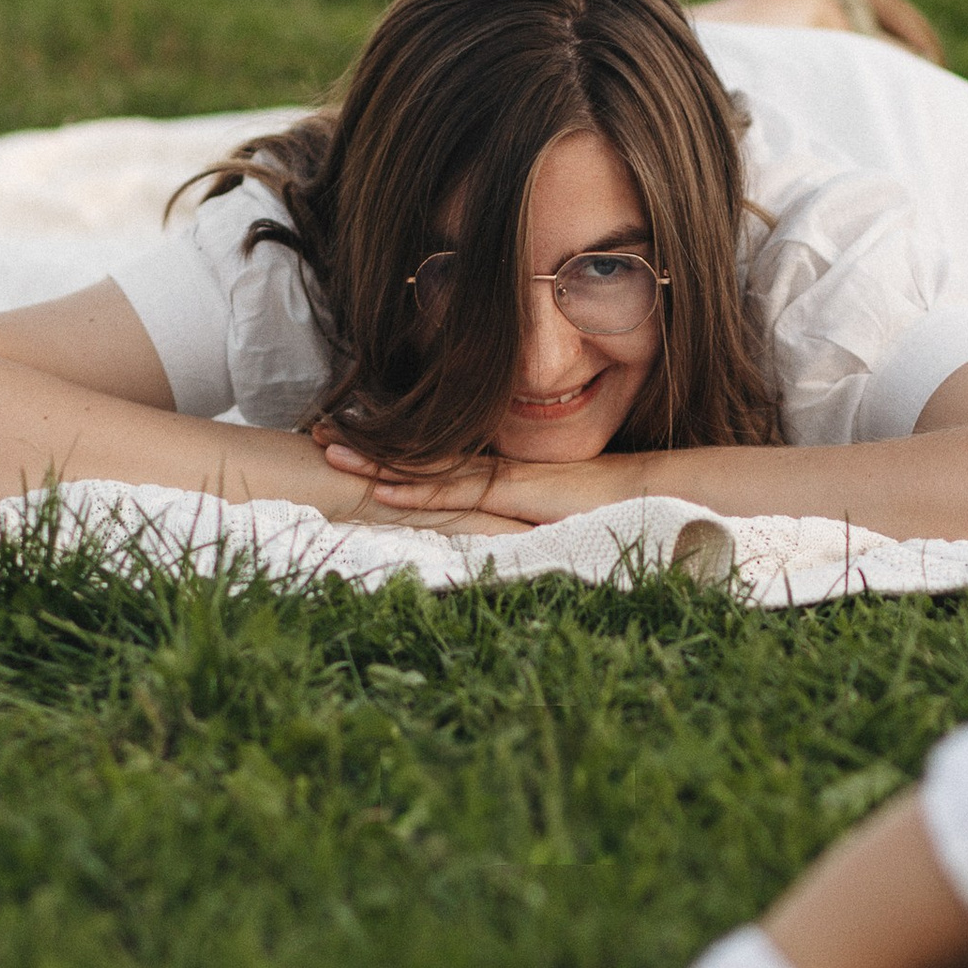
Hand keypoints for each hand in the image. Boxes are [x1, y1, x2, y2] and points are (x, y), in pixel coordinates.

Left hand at [318, 445, 635, 529]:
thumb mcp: (548, 513)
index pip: (430, 456)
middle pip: (417, 452)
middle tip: (318, 432)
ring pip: (427, 466)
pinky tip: (384, 490)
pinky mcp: (514, 492)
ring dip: (377, 461)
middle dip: (366, 441)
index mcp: (495, 472)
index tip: (347, 437)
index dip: (387, 447)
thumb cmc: (607, 506)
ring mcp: (501, 476)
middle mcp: (491, 467)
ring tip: (330, 451)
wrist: (649, 494)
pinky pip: (460, 492)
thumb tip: (497, 535)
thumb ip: (518, 518)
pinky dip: (419, 492)